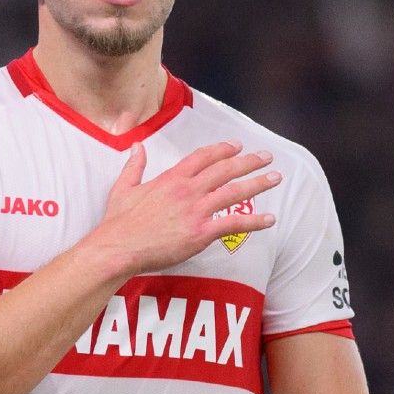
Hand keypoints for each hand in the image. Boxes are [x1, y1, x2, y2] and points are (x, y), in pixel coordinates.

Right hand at [94, 141, 281, 274]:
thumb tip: (137, 147)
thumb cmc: (119, 222)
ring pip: (234, 192)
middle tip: (267, 157)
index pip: (203, 157)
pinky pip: (233, 224)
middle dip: (249, 161)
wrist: (118, 247)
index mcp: (171, 178)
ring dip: (257, 183)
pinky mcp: (200, 233)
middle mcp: (187, 190)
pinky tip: (269, 220)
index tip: (237, 145)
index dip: (222, 149)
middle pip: (225, 170)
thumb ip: (134, 166)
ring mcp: (196, 210)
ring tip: (275, 178)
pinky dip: (254, 221)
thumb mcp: (123, 188)